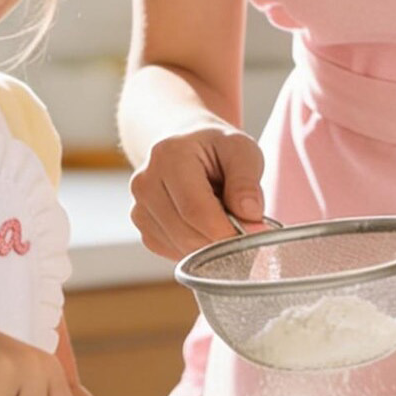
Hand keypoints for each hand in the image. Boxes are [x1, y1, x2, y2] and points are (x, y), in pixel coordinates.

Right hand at [130, 124, 266, 259]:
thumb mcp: (241, 150)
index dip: (227, 231)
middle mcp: (145, 183)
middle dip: (222, 241)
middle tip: (246, 228)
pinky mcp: (143, 227)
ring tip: (222, 217)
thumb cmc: (216, 147)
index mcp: (169, 156)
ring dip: (210, 245)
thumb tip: (250, 217)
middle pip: (187, 233)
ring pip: (181, 247)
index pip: (196, 210)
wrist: (185, 144)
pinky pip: (173, 251)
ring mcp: (139, 207)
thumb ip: (246, 182)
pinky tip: (205, 225)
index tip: (255, 234)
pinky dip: (196, 248)